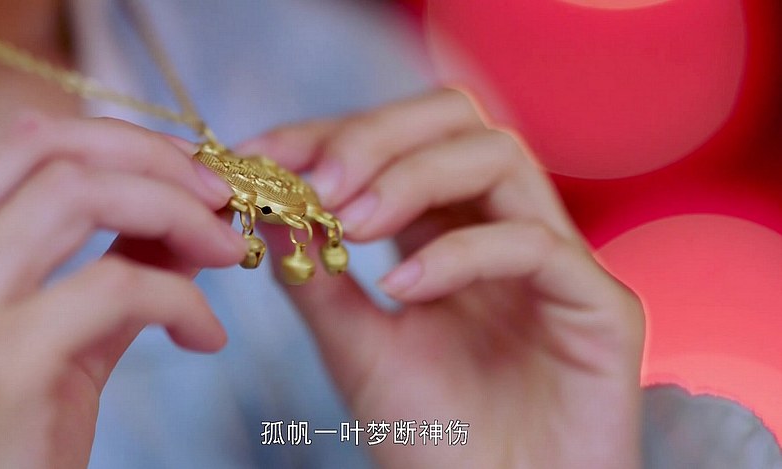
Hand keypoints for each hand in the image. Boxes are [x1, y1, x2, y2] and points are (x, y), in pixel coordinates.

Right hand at [0, 113, 244, 468]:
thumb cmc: (22, 430)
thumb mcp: (72, 332)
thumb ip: (122, 266)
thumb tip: (192, 216)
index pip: (25, 143)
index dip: (120, 139)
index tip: (188, 170)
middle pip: (49, 148)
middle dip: (153, 158)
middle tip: (218, 196)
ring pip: (78, 193)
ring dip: (176, 212)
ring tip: (229, 250)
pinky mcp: (2, 362)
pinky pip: (119, 287)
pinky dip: (185, 299)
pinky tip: (207, 336)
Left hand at [240, 89, 644, 467]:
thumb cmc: (430, 442)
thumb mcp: (354, 346)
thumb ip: (315, 275)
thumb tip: (270, 205)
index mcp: (448, 233)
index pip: (399, 143)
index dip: (332, 134)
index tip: (266, 154)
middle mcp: (502, 229)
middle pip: (458, 121)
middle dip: (379, 137)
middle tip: (319, 180)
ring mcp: (555, 260)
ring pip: (499, 158)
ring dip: (413, 177)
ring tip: (352, 222)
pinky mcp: (599, 303)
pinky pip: (533, 244)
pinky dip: (458, 253)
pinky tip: (403, 288)